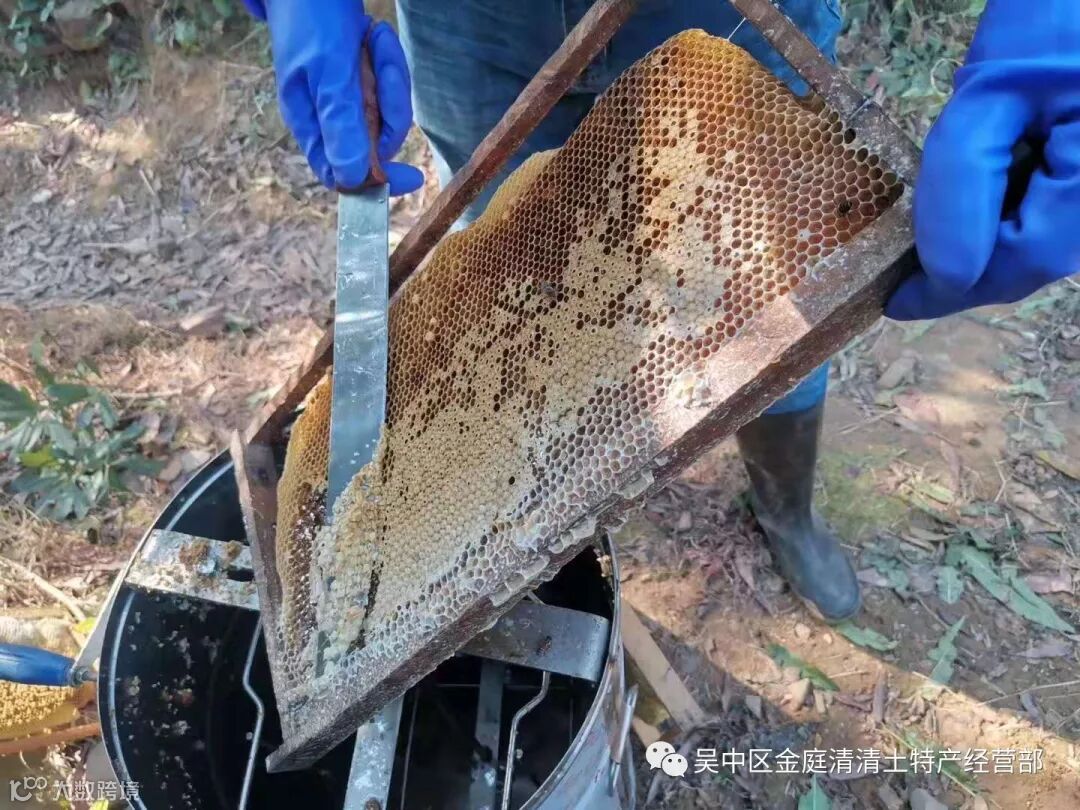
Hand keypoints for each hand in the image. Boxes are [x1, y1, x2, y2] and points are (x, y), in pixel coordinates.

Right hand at [242, 0, 422, 193]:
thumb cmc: (309, 20)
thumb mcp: (328, 74)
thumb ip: (340, 123)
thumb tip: (352, 177)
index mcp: (312, 123)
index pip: (344, 174)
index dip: (378, 180)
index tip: (412, 177)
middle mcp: (329, 115)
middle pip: (377, 139)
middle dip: (389, 104)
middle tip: (381, 66)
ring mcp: (345, 95)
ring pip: (387, 108)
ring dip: (389, 73)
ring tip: (372, 37)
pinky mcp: (359, 75)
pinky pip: (387, 81)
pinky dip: (386, 57)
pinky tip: (373, 33)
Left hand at [887, 0, 1079, 320]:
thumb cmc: (1051, 22)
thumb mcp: (989, 97)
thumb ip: (962, 184)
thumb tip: (945, 274)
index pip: (1021, 263)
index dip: (952, 292)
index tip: (894, 304)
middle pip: (1033, 261)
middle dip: (966, 275)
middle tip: (903, 283)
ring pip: (1042, 244)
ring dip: (984, 249)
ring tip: (925, 249)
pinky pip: (1052, 214)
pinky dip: (1005, 219)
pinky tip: (973, 206)